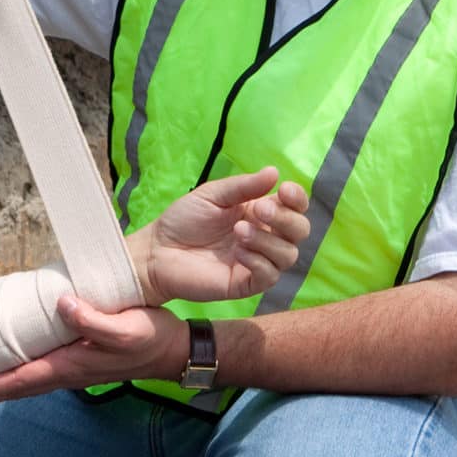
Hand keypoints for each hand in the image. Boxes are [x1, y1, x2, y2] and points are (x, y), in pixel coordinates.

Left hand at [0, 299, 186, 410]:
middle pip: (21, 386)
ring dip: (4, 386)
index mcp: (72, 364)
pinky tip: (16, 369)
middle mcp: (69, 372)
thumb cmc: (153, 337)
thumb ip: (94, 320)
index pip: (22, 378)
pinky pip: (43, 372)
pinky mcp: (83, 361)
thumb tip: (62, 306)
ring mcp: (76, 369)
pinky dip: (23, 375)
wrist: (177, 351)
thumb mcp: (127, 327)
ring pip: (31, 381)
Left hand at [131, 166, 308, 304]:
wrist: (157, 250)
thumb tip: (275, 172)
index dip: (297, 198)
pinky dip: (260, 261)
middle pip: (299, 231)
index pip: (294, 207)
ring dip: (268, 239)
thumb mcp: (213, 195)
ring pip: (288, 254)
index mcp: (259, 213)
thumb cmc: (183, 220)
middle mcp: (264, 237)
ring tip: (238, 231)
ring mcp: (256, 261)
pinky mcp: (246, 283)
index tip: (284, 189)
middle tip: (259, 209)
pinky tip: (239, 252)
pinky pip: (270, 276)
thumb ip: (244, 186)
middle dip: (286, 218)